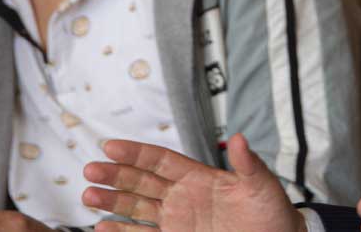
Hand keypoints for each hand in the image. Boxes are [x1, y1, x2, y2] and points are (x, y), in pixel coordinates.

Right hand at [81, 133, 305, 231]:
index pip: (160, 160)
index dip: (135, 153)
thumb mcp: (262, 187)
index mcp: (198, 177)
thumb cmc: (272, 213)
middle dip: (115, 176)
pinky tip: (102, 229)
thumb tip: (239, 138)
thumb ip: (248, 165)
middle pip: (140, 182)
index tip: (110, 146)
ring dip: (112, 203)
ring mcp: (177, 221)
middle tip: (90, 170)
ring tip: (88, 197)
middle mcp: (181, 197)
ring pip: (136, 209)